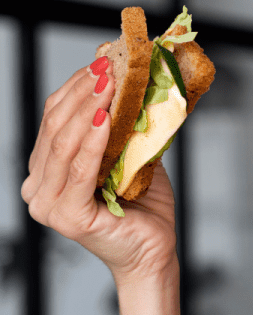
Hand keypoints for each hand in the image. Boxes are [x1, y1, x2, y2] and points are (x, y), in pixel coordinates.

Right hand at [21, 59, 177, 280]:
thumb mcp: (129, 158)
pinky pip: (79, 170)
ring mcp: (47, 205)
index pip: (53, 120)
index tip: (102, 63)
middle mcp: (37, 188)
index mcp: (46, 172)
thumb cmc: (141, 207)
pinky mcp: (67, 217)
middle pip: (55, 128)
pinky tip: (107, 117)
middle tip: (108, 66)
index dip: (75, 88)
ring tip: (109, 83)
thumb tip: (132, 87)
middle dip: (82, 92)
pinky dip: (93, 141)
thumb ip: (121, 131)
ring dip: (88, 108)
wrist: (154, 251)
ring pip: (63, 144)